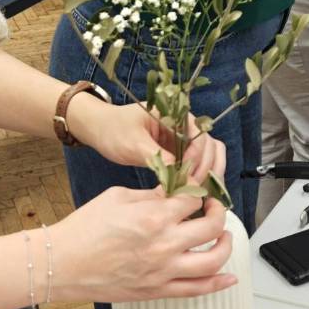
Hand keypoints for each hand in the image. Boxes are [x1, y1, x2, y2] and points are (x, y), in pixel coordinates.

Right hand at [53, 188, 234, 302]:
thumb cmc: (84, 229)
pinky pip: (196, 290)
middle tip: (214, 208)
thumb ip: (151, 195)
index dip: (200, 190)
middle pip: (212, 227)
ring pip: (213, 261)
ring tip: (224, 237)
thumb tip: (173, 192)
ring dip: (226, 246)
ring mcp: (163, 271)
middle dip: (218, 213)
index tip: (199, 189)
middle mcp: (164, 244)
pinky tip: (229, 277)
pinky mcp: (157, 291)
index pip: (194, 198)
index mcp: (154, 216)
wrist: (62, 263)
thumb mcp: (118, 197)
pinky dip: (218, 284)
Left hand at [74, 100, 226, 185]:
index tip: (187, 174)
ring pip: (207, 155)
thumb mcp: (133, 143)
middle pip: (209, 145)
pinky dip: (198, 177)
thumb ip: (157, 156)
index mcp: (176, 114)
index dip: (197, 156)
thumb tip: (178, 173)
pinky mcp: (177, 152)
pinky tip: (194, 192)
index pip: (199, 135)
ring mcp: (182, 139)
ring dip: (207, 173)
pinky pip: (195, 164)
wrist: (100, 128)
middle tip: (196, 189)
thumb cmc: (114, 129)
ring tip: (199, 193)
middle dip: (206, 167)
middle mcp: (184, 125)